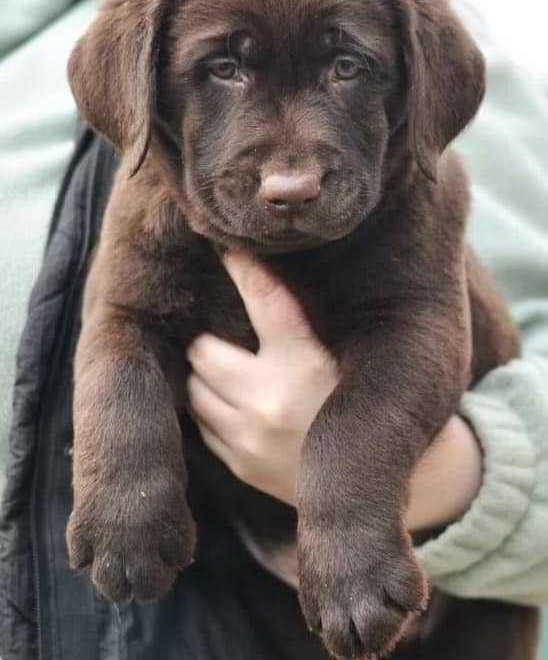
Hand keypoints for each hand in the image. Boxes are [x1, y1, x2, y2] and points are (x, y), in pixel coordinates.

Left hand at [187, 251, 481, 529]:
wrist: (382, 477)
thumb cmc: (362, 397)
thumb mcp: (348, 350)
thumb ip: (305, 316)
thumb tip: (266, 262)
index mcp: (305, 362)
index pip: (263, 298)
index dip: (241, 267)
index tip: (226, 248)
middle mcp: (272, 400)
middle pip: (205, 350)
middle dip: (209, 339)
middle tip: (223, 335)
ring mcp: (252, 438)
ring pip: (195, 389)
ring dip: (204, 375)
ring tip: (223, 367)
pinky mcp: (244, 464)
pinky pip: (202, 425)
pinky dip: (209, 408)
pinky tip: (230, 402)